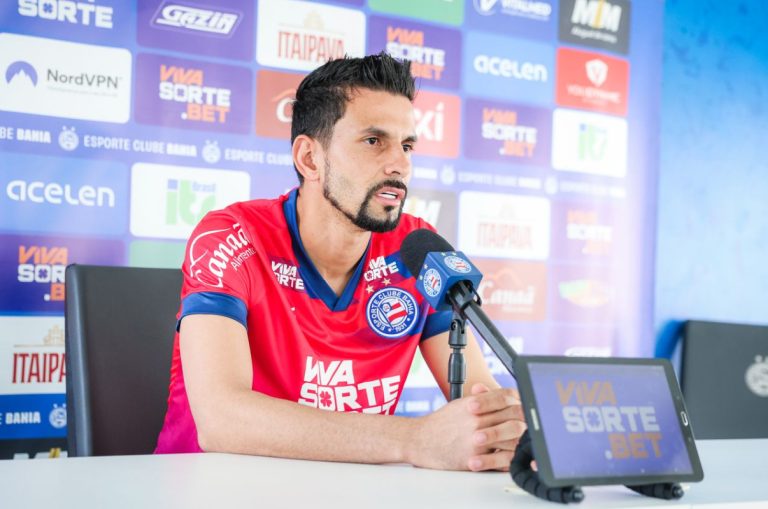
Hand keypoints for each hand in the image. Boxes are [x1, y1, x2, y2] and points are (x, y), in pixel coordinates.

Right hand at [409, 383, 525, 470]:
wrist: (419, 440)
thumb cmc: (441, 423)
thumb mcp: (461, 404)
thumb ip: (483, 399)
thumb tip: (505, 396)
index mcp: (475, 403)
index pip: (506, 396)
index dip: (520, 401)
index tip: (524, 408)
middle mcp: (477, 418)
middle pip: (515, 416)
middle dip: (527, 421)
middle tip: (531, 427)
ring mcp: (476, 438)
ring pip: (512, 439)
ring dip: (522, 442)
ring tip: (524, 444)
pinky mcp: (473, 457)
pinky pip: (500, 460)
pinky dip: (510, 459)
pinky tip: (512, 458)